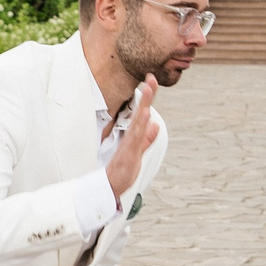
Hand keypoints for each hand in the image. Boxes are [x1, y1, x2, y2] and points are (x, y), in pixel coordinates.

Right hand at [104, 76, 160, 202]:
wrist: (111, 187)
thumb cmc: (122, 170)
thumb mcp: (138, 151)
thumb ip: (146, 139)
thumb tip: (155, 125)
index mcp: (134, 135)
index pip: (142, 113)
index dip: (148, 98)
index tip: (151, 81)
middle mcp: (131, 137)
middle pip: (140, 112)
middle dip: (147, 95)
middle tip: (151, 78)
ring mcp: (129, 144)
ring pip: (138, 122)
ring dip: (144, 106)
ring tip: (149, 91)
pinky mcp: (129, 154)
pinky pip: (135, 138)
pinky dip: (140, 126)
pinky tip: (145, 115)